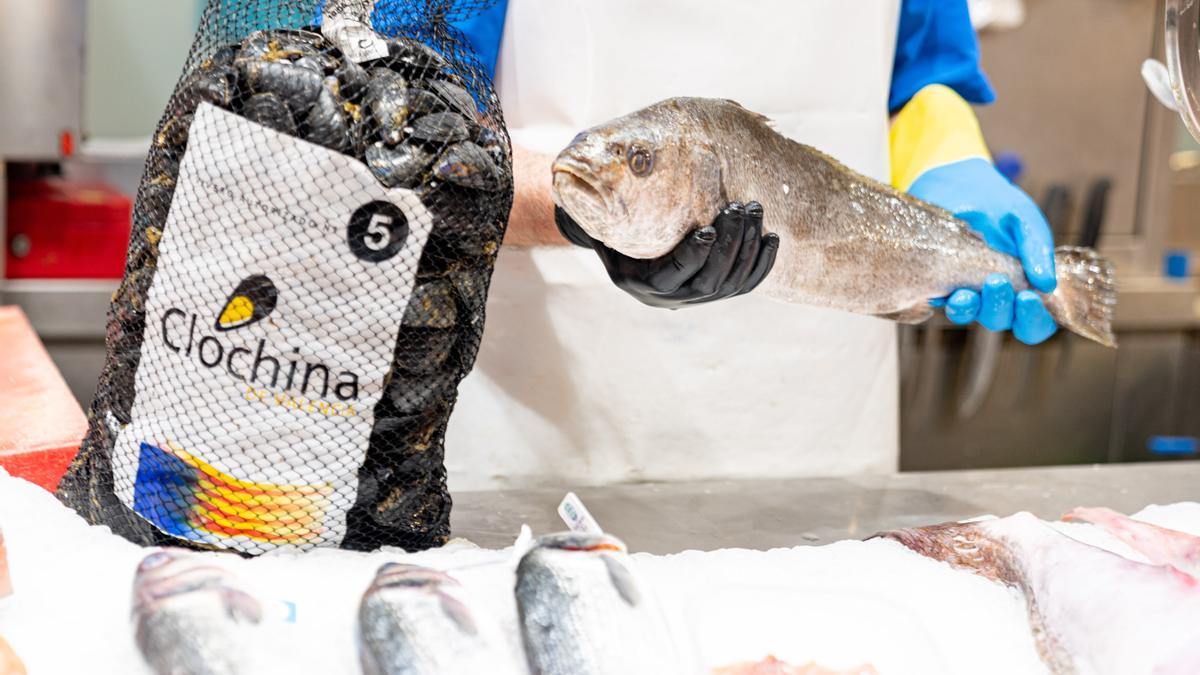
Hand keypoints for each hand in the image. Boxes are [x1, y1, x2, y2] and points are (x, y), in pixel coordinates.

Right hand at [555, 202, 779, 308]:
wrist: (622, 235)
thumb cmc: (611, 218)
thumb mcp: (601, 213)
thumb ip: (602, 203)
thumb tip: (583, 176)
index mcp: (639, 282)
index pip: (672, 276)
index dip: (693, 255)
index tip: (706, 227)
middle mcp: (667, 297)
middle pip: (708, 281)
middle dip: (730, 245)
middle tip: (740, 208)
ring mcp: (693, 296)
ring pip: (730, 284)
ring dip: (748, 248)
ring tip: (754, 211)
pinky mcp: (714, 291)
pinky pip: (744, 285)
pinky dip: (761, 264)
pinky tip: (770, 238)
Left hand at [910, 158, 1057, 343]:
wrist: (954, 183)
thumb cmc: (996, 202)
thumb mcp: (1022, 218)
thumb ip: (1036, 248)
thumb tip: (1047, 284)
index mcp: (1026, 282)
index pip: (1036, 319)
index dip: (1034, 318)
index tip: (1028, 297)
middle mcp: (998, 292)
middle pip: (1004, 321)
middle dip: (1001, 308)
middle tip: (996, 281)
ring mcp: (968, 289)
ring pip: (972, 315)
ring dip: (971, 308)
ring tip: (965, 291)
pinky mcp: (940, 283)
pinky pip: (943, 302)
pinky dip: (945, 299)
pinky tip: (947, 288)